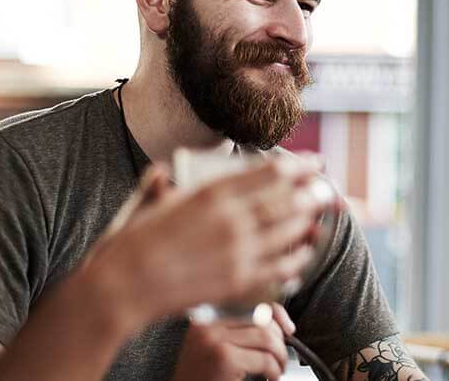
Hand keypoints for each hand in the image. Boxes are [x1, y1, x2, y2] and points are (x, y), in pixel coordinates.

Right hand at [86, 157, 337, 320]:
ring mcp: (237, 251)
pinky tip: (303, 255)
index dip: (297, 167)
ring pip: (287, 232)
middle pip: (286, 201)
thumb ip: (161, 183)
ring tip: (321, 215)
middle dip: (312, 193)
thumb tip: (164, 172)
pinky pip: (279, 268)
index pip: (267, 174)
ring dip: (308, 222)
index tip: (315, 162)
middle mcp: (231, 219)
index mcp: (210, 193)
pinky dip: (296, 260)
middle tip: (327, 189)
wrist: (121, 286)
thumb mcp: (147, 200)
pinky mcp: (237, 281)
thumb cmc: (129, 242)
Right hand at [171, 303, 294, 380]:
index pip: (250, 301)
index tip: (288, 328)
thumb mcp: (215, 346)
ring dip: (280, 356)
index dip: (276, 313)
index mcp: (207, 316)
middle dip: (280, 340)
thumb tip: (278, 322)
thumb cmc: (201, 376)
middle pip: (262, 319)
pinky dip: (274, 370)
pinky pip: (264, 359)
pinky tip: (271, 376)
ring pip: (267, 338)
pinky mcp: (224, 358)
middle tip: (282, 357)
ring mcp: (215, 339)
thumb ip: (237, 330)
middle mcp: (209, 323)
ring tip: (278, 369)